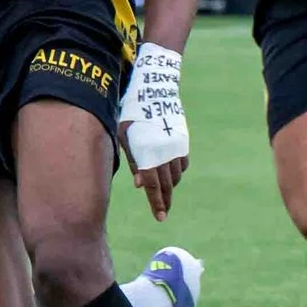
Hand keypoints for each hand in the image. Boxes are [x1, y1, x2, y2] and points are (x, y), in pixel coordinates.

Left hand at [117, 43, 189, 220]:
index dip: (155, 203)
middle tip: (163, 214)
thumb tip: (139, 184)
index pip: (152, 185)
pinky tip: (170, 173)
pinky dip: (176, 171)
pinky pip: (182, 163)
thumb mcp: (124, 136)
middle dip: (164, 201)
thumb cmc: (131, 113)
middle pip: (166, 185)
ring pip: (175, 175)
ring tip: (163, 194)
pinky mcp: (182, 140)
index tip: (160, 218)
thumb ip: (133, 161)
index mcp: (147, 153)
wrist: (154, 88)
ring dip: (169, 186)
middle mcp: (164, 153)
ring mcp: (176, 147)